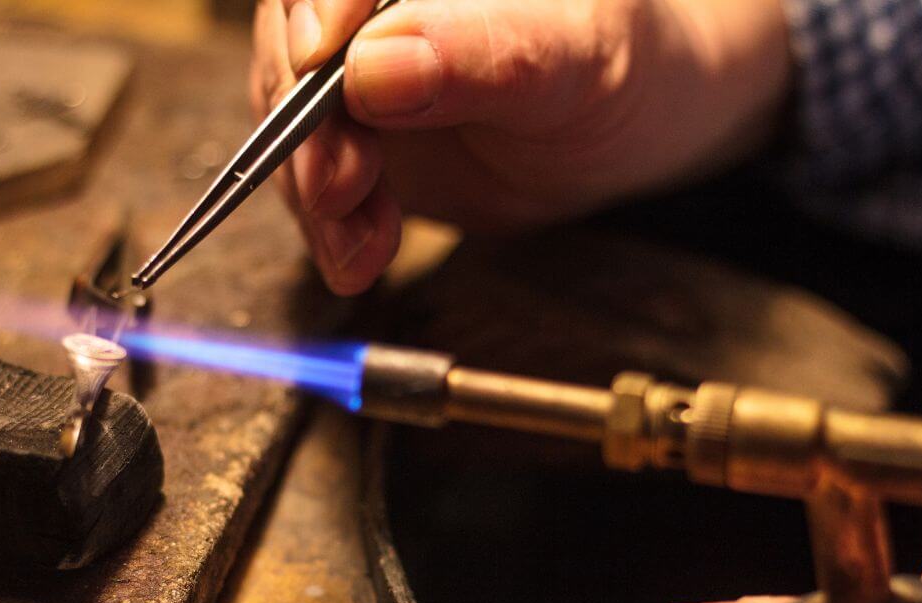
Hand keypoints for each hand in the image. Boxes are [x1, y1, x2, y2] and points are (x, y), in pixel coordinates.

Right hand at [250, 0, 790, 294]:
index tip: (320, 64)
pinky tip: (357, 258)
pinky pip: (313, 174)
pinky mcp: (355, 134)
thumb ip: (483, 51)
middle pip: (292, 46)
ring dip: (312, 191)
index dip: (315, 9)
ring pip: (289, 120)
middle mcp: (375, 7)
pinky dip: (329, 224)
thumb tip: (370, 67)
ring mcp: (357, 71)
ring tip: (358, 248)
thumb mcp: (578, 54)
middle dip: (306, 126)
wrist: (631, 134)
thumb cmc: (628, 67)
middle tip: (341, 190)